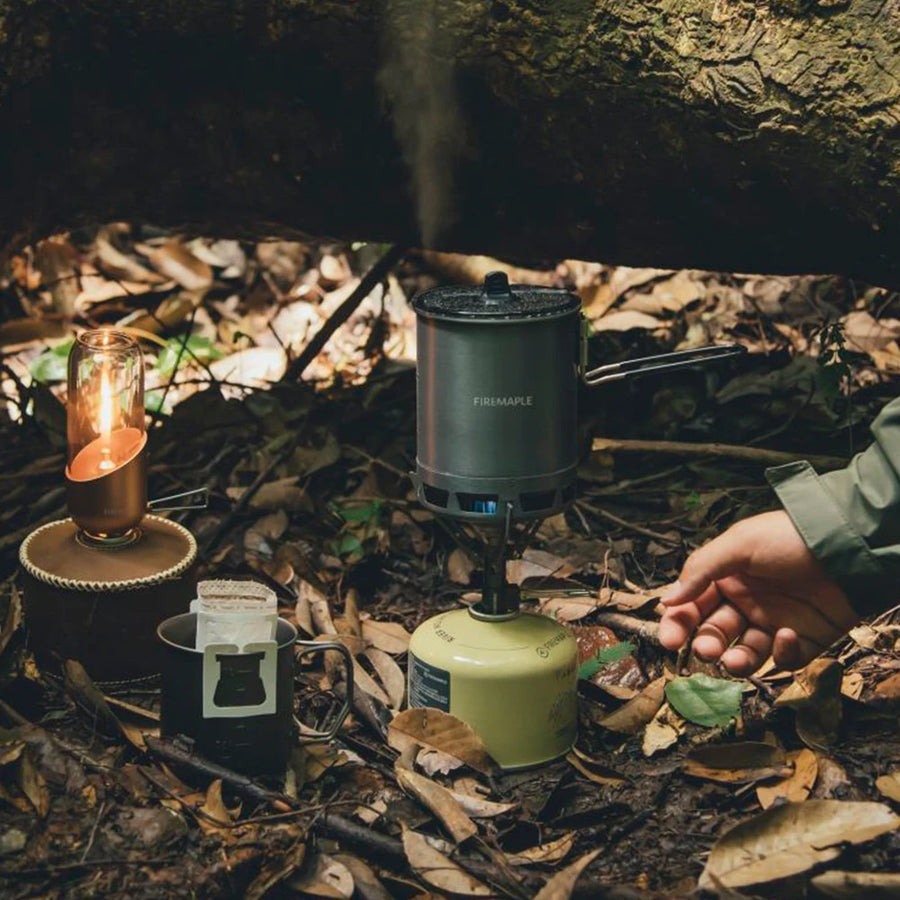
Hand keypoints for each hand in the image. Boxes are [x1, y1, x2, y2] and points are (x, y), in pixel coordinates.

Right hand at [658, 510, 858, 675]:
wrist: (846, 549)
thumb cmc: (788, 539)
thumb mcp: (739, 544)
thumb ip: (700, 571)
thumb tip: (667, 599)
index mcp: (726, 578)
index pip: (692, 605)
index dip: (678, 623)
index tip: (671, 640)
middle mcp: (746, 602)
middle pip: (715, 632)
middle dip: (706, 644)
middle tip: (707, 649)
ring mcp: (773, 622)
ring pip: (744, 652)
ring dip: (735, 660)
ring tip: (733, 660)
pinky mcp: (802, 640)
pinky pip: (783, 657)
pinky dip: (780, 653)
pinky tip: (785, 634)